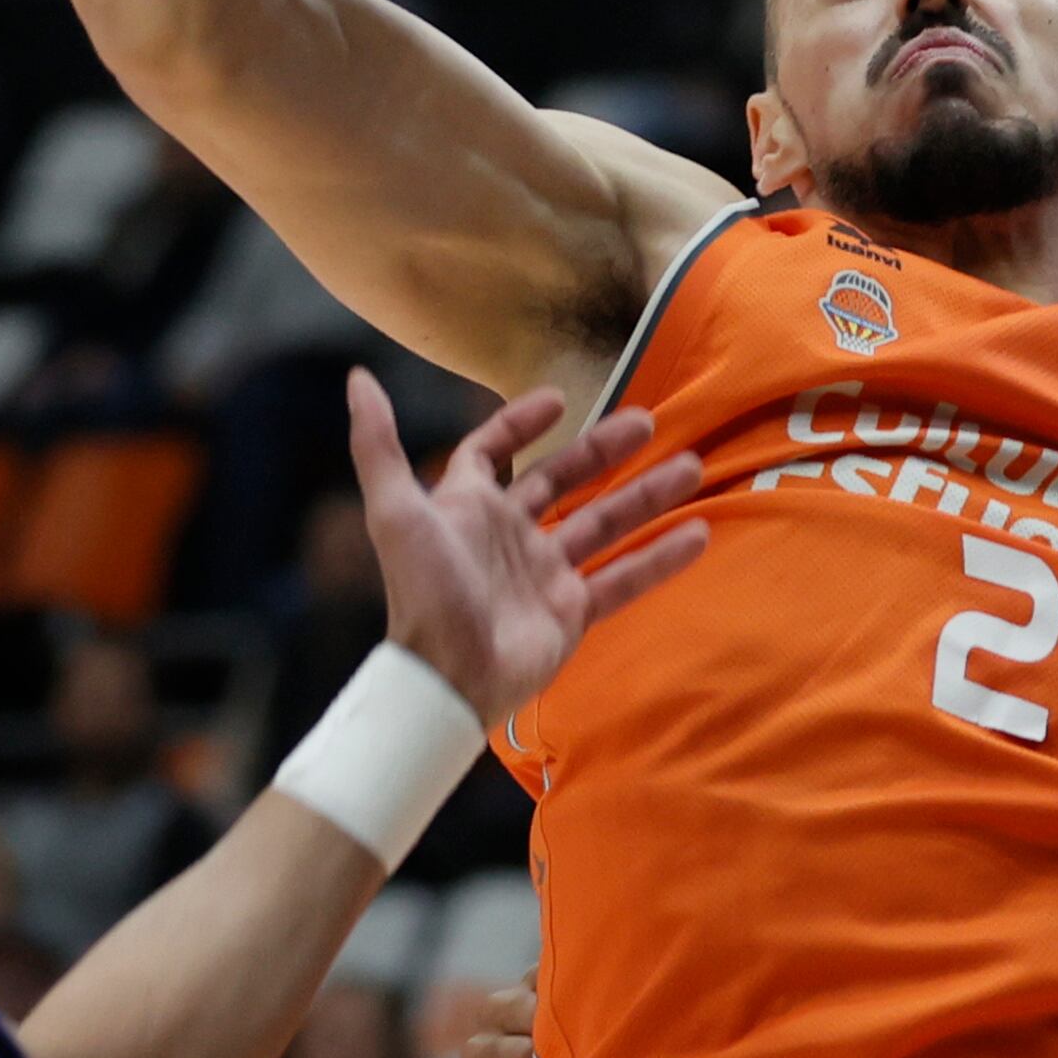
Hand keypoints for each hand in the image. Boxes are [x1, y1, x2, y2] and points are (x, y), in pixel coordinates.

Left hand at [344, 371, 706, 723]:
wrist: (448, 677)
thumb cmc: (422, 590)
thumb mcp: (395, 511)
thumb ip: (378, 446)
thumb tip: (357, 379)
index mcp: (467, 506)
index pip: (492, 451)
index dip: (518, 423)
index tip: (558, 400)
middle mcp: (509, 535)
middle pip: (562, 480)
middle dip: (603, 450)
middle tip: (649, 420)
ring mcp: (544, 574)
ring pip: (604, 523)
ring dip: (646, 494)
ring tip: (693, 465)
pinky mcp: (571, 612)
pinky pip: (623, 577)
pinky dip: (660, 558)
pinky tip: (699, 532)